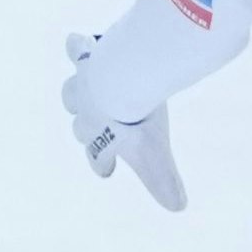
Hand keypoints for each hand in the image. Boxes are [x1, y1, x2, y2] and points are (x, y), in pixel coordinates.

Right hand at [62, 33, 184, 210]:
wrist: (124, 77)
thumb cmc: (137, 118)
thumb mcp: (154, 155)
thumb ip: (163, 181)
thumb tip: (179, 207)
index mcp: (100, 140)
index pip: (98, 158)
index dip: (102, 165)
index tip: (107, 171)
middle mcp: (86, 114)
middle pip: (82, 127)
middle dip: (88, 129)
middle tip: (98, 129)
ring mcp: (83, 85)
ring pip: (72, 92)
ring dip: (77, 93)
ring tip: (86, 88)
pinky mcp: (86, 57)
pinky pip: (76, 49)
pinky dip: (77, 47)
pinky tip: (78, 43)